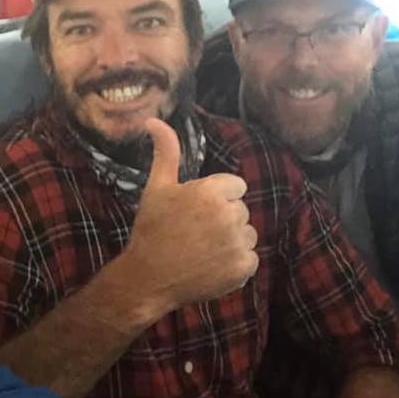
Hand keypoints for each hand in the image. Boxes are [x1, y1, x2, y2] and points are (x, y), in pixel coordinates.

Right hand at [120, 118, 258, 312]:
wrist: (148, 278)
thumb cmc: (151, 230)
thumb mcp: (157, 187)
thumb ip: (166, 151)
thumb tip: (153, 119)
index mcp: (210, 191)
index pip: (234, 187)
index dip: (216, 198)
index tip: (195, 212)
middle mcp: (228, 214)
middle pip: (240, 210)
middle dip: (223, 219)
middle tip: (194, 233)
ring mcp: (237, 243)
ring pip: (247, 234)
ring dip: (231, 241)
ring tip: (203, 250)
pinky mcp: (243, 267)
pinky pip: (250, 259)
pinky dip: (235, 264)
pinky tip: (211, 265)